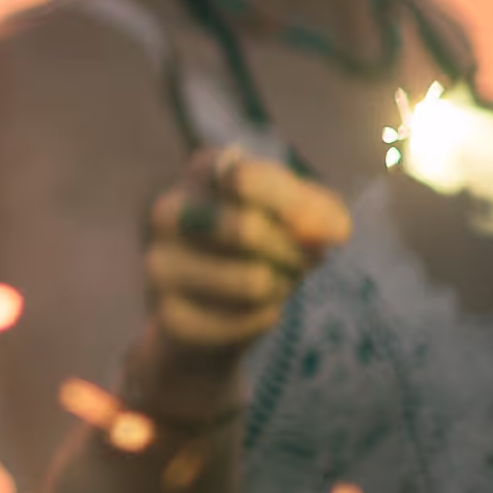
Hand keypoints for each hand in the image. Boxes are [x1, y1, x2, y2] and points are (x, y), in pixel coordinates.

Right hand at [127, 149, 355, 419]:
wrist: (214, 311)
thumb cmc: (264, 247)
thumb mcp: (299, 218)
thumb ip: (319, 212)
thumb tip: (332, 231)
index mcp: (201, 174)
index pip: (246, 177)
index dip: (294, 206)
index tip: (326, 230)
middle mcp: (167, 211)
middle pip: (249, 229)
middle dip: (291, 253)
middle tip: (298, 262)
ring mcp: (160, 263)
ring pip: (253, 280)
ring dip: (282, 286)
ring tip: (273, 284)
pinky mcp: (171, 315)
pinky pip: (247, 318)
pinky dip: (265, 317)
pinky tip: (248, 310)